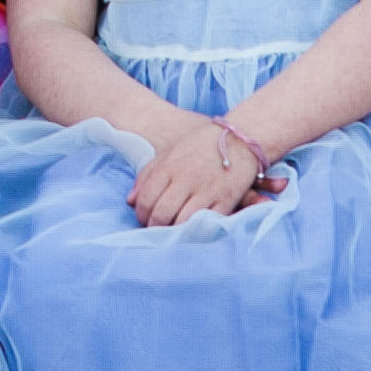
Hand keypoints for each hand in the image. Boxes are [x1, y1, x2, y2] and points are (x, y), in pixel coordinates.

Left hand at [129, 118, 267, 227]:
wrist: (240, 138)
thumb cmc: (200, 146)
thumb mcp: (169, 153)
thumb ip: (148, 175)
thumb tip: (131, 201)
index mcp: (169, 167)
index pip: (146, 199)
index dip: (141, 214)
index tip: (145, 218)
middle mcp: (186, 179)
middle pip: (161, 214)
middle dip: (154, 227)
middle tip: (157, 229)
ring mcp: (207, 191)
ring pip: (181, 222)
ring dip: (173, 231)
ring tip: (173, 230)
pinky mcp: (226, 200)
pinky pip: (206, 223)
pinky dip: (196, 230)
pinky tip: (192, 228)